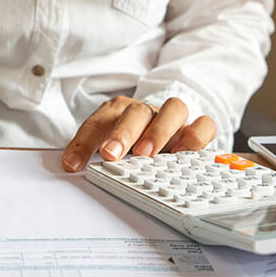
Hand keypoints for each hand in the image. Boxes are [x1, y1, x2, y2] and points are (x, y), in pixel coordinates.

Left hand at [61, 96, 216, 171]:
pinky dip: (196, 135)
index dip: (83, 143)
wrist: (160, 128)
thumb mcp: (105, 146)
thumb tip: (71, 167)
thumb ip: (90, 154)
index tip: (72, 164)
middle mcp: (146, 111)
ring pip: (173, 108)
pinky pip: (204, 124)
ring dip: (159, 130)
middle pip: (136, 111)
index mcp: (117, 112)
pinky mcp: (195, 129)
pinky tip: (183, 152)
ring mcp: (172, 118)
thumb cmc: (129, 141)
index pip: (97, 123)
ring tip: (147, 153)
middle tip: (111, 154)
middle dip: (122, 133)